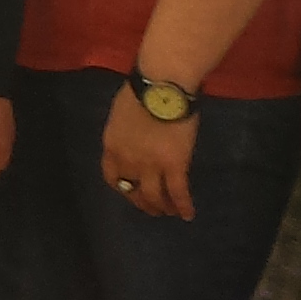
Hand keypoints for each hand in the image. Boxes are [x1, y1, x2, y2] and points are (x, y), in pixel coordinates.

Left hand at [100, 87, 198, 220]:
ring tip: (169, 213)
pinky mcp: (175, 164)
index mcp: (112, 146)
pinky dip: (183, 206)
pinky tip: (188, 214)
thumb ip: (126, 131)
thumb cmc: (143, 90)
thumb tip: (134, 136)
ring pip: (155, 196)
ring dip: (161, 207)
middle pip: (133, 190)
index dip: (122, 187)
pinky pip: (178, 192)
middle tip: (152, 207)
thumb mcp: (122, 113)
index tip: (131, 190)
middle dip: (142, 202)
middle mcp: (128, 160)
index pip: (112, 176)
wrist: (162, 85)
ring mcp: (151, 165)